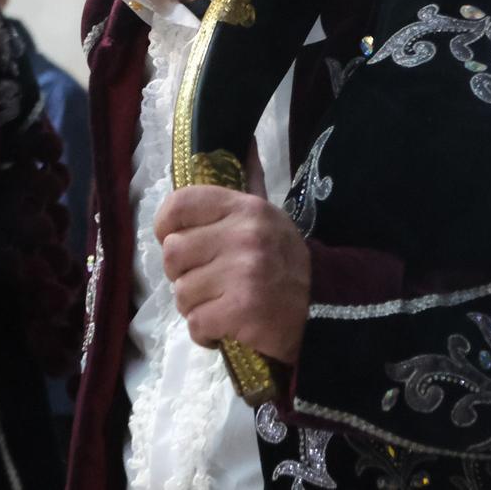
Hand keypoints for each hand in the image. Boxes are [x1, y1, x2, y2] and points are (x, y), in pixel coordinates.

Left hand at [154, 184, 309, 362]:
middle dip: (181, 273)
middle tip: (204, 282)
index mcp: (246, 208)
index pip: (180, 204)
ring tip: (219, 306)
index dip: (165, 226)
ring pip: (181, 293)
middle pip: (173, 252)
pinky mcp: (242, 311)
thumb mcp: (265, 222)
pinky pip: (196, 323)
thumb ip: (231, 204)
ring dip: (195, 306)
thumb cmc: (284, 265)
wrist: (325, 312)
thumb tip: (238, 156)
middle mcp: (244, 235)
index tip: (172, 240)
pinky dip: (204, 333)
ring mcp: (244, 273)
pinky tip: (224, 328)